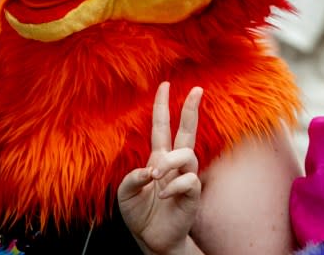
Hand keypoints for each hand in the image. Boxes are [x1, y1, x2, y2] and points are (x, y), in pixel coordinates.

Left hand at [119, 82, 203, 254]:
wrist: (153, 238)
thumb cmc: (141, 214)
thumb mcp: (125, 193)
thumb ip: (132, 177)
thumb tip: (151, 170)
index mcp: (158, 158)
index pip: (162, 127)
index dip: (162, 106)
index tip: (165, 85)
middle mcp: (175, 163)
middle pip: (187, 130)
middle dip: (191, 109)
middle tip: (198, 89)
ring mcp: (186, 176)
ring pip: (187, 154)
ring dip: (169, 162)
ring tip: (156, 177)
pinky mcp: (193, 192)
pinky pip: (188, 180)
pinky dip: (173, 186)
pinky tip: (164, 196)